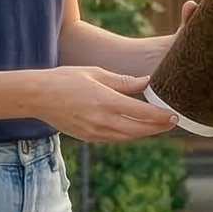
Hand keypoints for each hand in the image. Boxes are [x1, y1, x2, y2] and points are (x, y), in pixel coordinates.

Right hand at [35, 67, 177, 142]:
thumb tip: (146, 82)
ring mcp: (95, 132)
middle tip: (172, 122)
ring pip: (128, 137)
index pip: (142, 113)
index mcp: (106, 101)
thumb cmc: (66, 79)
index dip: (160, 116)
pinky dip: (128, 135)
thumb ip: (123, 81)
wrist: (38, 96)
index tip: (173, 115)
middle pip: (139, 130)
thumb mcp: (96, 73)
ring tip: (158, 125)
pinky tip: (135, 128)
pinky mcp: (89, 137)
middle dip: (158, 127)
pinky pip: (115, 139)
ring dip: (144, 133)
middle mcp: (102, 120)